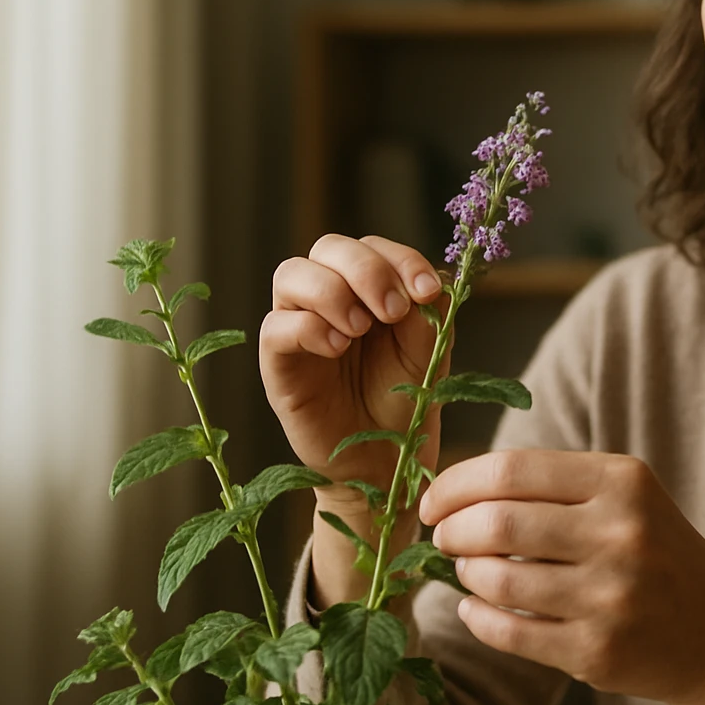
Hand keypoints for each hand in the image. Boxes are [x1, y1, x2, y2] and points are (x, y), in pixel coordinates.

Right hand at [259, 233, 448, 511]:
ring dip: (332, 292)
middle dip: (365, 270)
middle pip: (328, 247)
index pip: (374, 247)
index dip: (400, 259)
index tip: (425, 291)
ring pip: (292, 273)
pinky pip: (275, 325)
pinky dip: (308, 327)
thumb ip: (428, 313)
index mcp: (369, 287)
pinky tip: (337, 349)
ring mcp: (299, 324)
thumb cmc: (405, 398)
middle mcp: (330, 296)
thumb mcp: (429, 351)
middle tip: (393, 310)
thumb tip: (426, 282)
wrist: (386, 458)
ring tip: (361, 329)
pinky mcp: (278, 360)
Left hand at [419, 450, 704, 704]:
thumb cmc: (654, 552)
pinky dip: (479, 617)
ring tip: (470, 570)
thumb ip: (552, 485)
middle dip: (452, 530)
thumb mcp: (625, 498)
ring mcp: (612, 596)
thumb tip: (454, 490)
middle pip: (497, 522)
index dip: (456, 484)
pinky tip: (477, 606)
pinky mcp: (598, 651)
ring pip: (498, 578)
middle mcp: (622, 534)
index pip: (512, 470)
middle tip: (444, 537)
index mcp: (623, 482)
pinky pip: (509, 631)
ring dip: (466, 573)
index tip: (433, 500)